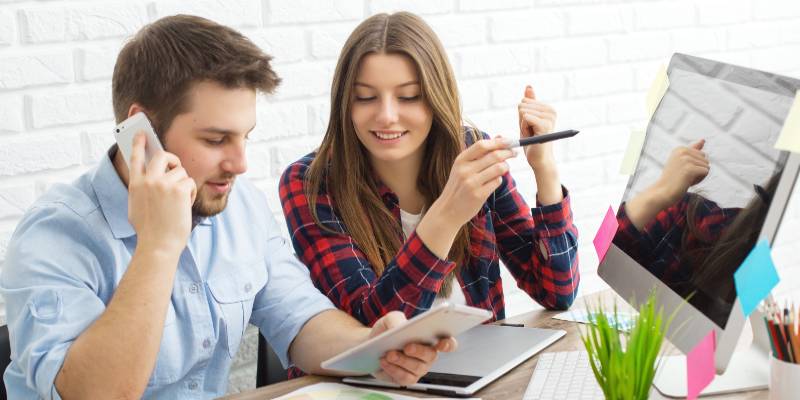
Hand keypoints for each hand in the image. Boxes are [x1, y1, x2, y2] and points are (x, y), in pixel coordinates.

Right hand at [127, 132, 196, 254]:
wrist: (158, 244)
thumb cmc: (150, 230)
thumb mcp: (137, 207)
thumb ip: (142, 190)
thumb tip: (149, 178)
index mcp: (135, 185)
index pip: (135, 158)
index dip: (138, 143)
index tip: (141, 133)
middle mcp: (148, 181)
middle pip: (162, 155)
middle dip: (171, 158)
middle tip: (175, 166)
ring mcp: (163, 184)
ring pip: (181, 171)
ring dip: (184, 184)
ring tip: (179, 201)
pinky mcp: (178, 189)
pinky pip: (190, 182)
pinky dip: (190, 193)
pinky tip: (184, 206)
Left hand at [370, 312, 456, 385]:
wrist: (371, 344)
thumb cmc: (387, 331)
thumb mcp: (390, 319)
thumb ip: (396, 319)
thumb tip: (400, 327)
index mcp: (431, 338)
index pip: (448, 343)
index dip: (448, 344)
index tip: (442, 343)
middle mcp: (429, 355)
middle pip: (431, 356)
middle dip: (419, 351)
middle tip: (407, 347)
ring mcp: (419, 368)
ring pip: (417, 368)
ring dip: (402, 360)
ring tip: (389, 354)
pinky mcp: (408, 378)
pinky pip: (404, 377)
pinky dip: (393, 369)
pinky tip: (384, 361)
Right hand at [432, 137, 515, 226]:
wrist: (447, 210)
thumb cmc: (458, 186)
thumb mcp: (462, 168)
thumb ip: (479, 154)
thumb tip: (499, 137)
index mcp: (460, 160)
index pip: (482, 145)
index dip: (498, 142)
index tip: (509, 141)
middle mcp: (465, 170)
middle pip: (494, 156)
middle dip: (508, 152)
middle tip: (514, 152)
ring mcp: (472, 183)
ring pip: (499, 168)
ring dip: (505, 167)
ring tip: (504, 168)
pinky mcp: (479, 195)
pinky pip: (497, 182)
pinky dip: (499, 179)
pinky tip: (493, 182)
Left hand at [518, 85, 556, 169]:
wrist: (538, 159)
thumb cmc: (532, 141)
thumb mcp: (527, 119)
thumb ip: (528, 103)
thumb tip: (529, 86)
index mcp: (548, 108)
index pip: (524, 102)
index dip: (522, 116)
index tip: (529, 127)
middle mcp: (551, 111)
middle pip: (523, 105)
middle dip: (521, 121)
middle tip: (530, 133)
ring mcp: (549, 118)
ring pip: (523, 112)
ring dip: (522, 126)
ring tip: (531, 135)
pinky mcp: (545, 125)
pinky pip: (526, 117)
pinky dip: (524, 129)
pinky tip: (531, 136)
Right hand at [651, 139, 708, 207]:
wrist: (662, 192)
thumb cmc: (672, 179)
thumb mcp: (682, 162)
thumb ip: (693, 150)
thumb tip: (703, 139)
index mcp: (680, 148)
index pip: (702, 155)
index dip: (695, 165)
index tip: (681, 171)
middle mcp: (683, 151)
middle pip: (705, 159)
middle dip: (698, 170)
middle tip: (683, 176)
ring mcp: (686, 159)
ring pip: (707, 166)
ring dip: (699, 176)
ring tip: (684, 179)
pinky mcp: (690, 168)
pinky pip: (706, 172)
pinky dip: (699, 180)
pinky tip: (687, 182)